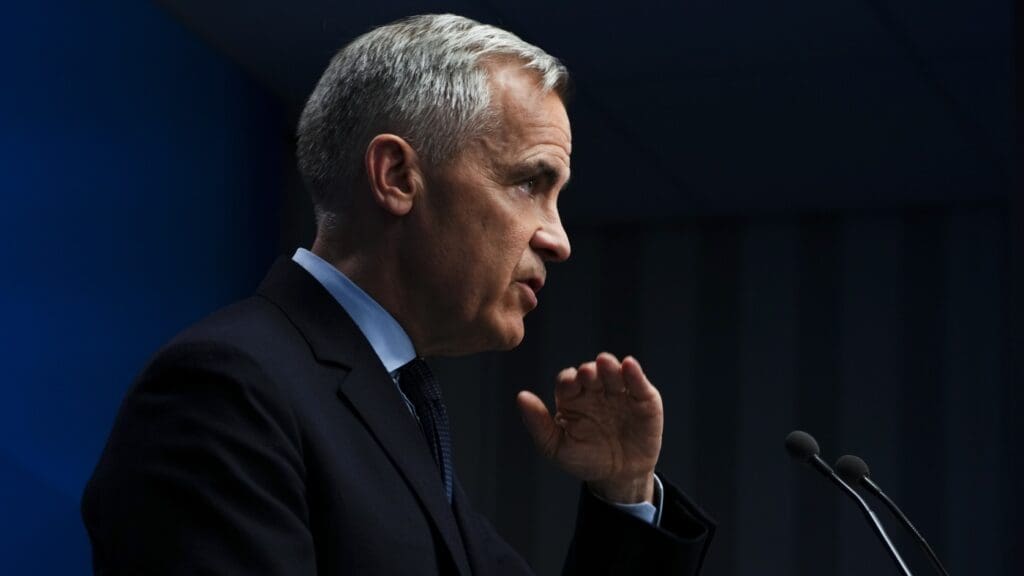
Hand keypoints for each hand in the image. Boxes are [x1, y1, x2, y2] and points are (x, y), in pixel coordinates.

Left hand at [517, 352, 662, 503]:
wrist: (618, 478)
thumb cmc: (585, 460)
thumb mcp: (556, 447)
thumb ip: (538, 424)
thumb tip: (520, 397)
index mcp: (572, 398)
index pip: (567, 381)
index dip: (568, 381)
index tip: (568, 385)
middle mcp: (595, 390)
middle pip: (590, 373)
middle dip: (588, 371)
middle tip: (587, 373)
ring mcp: (619, 393)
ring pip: (613, 373)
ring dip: (609, 367)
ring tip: (605, 363)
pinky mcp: (644, 400)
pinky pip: (638, 384)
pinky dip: (634, 373)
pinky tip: (628, 365)